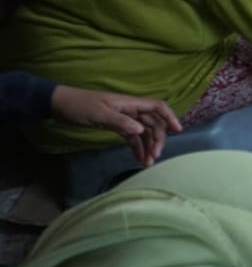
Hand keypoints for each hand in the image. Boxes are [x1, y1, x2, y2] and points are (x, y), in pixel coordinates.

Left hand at [49, 86, 181, 167]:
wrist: (59, 105)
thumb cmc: (79, 105)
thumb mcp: (99, 114)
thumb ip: (120, 122)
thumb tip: (141, 130)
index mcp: (130, 103)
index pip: (157, 107)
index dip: (169, 117)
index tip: (177, 131)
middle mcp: (131, 110)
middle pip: (153, 123)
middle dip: (157, 139)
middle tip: (154, 157)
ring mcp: (124, 119)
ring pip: (144, 132)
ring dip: (147, 146)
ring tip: (147, 163)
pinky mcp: (116, 126)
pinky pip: (132, 138)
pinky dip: (137, 148)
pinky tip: (138, 159)